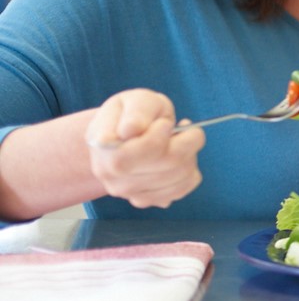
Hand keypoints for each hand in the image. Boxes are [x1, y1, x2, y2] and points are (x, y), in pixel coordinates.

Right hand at [85, 89, 204, 208]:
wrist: (122, 134)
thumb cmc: (130, 113)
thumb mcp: (135, 100)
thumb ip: (137, 112)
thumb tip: (130, 130)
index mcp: (105, 146)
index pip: (147, 147)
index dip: (163, 132)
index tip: (165, 123)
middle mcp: (111, 175)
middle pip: (171, 161)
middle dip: (187, 140)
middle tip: (181, 127)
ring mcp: (127, 192)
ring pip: (181, 175)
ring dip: (191, 154)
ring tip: (178, 141)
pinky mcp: (144, 200)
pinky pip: (183, 188)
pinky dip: (190, 171)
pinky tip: (179, 159)